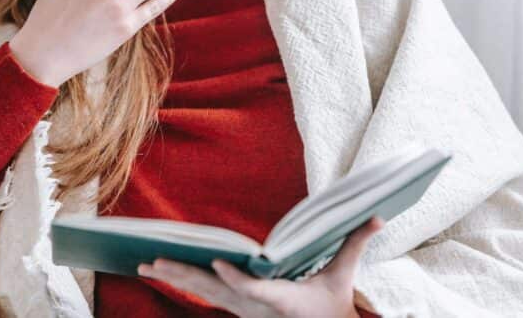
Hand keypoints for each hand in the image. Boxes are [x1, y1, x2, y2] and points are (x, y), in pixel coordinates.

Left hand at [136, 216, 384, 317]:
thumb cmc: (331, 307)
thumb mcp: (344, 278)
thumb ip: (355, 244)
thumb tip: (378, 215)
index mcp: (282, 301)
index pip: (255, 290)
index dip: (235, 279)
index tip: (217, 263)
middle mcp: (255, 308)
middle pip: (215, 292)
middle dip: (183, 277)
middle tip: (153, 262)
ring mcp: (242, 310)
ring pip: (202, 293)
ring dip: (174, 278)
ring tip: (144, 265)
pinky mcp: (235, 308)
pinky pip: (202, 293)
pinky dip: (181, 280)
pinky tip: (159, 270)